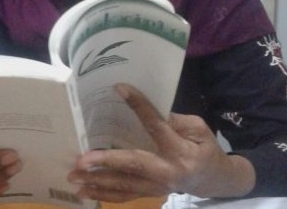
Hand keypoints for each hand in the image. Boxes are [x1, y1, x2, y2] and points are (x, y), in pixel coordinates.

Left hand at [67, 83, 254, 201]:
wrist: (213, 179)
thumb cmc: (204, 148)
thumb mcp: (197, 128)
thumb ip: (174, 120)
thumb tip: (143, 109)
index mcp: (180, 150)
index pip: (156, 126)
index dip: (139, 106)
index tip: (120, 89)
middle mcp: (167, 172)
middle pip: (133, 165)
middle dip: (106, 162)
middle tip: (82, 159)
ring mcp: (156, 188)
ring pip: (123, 186)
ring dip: (96, 182)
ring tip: (73, 177)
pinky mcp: (148, 194)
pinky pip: (123, 197)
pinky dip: (102, 195)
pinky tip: (83, 192)